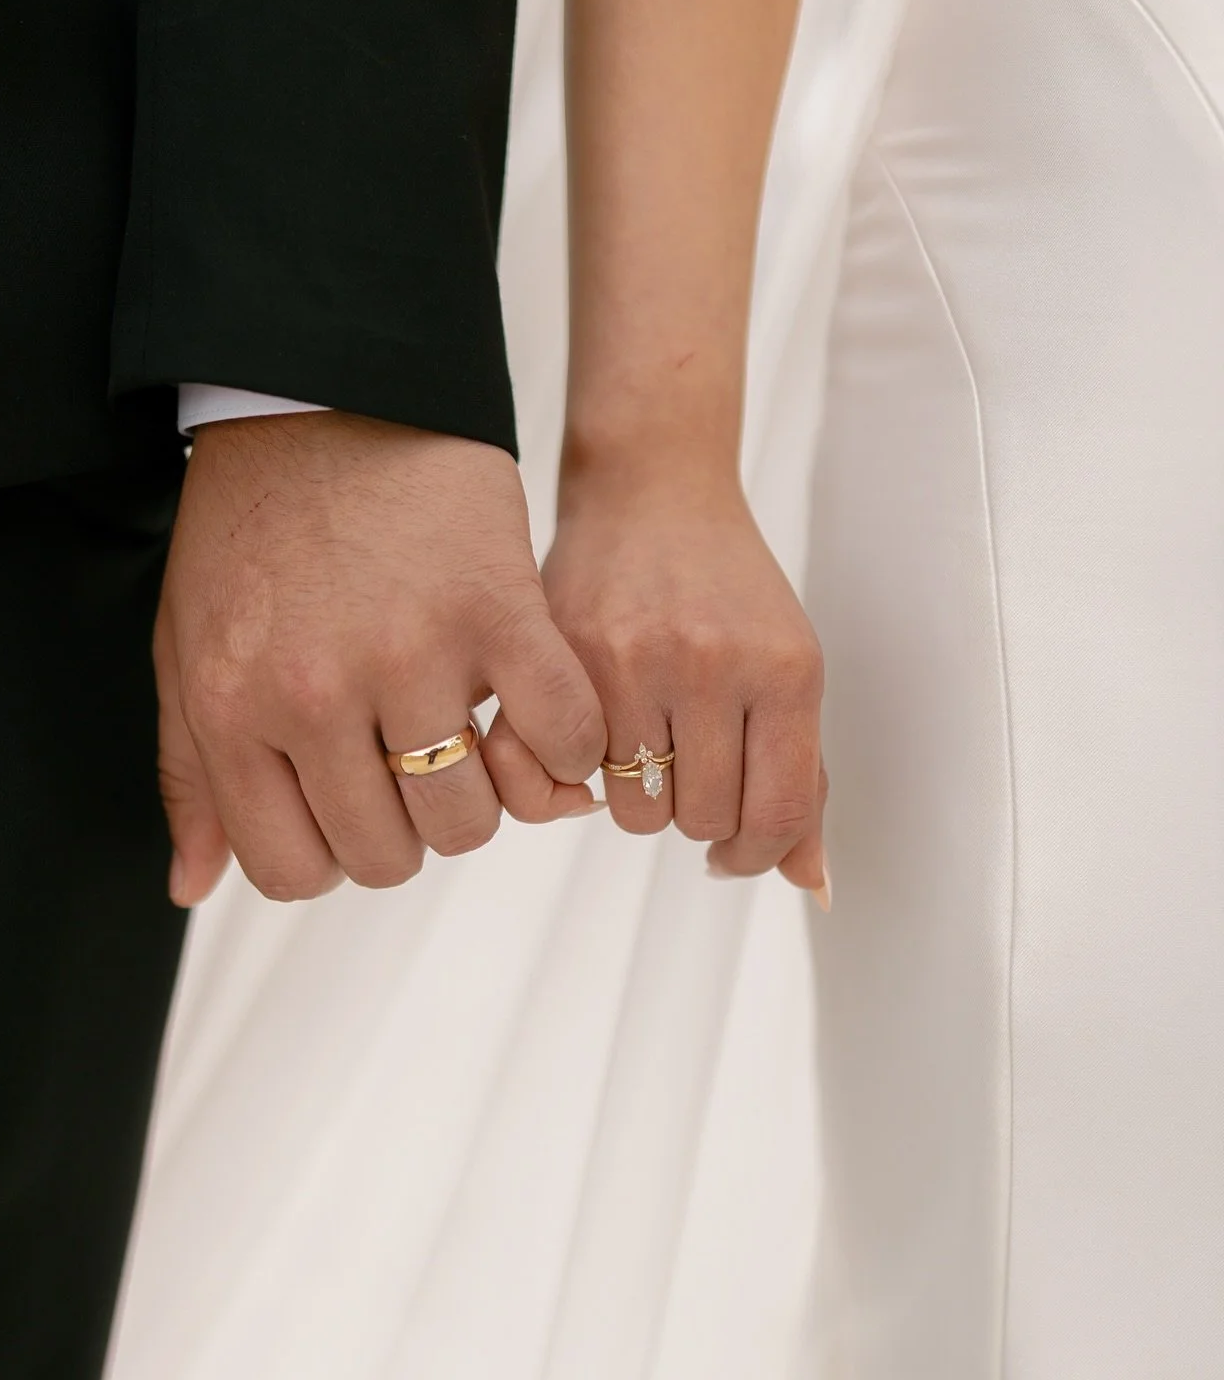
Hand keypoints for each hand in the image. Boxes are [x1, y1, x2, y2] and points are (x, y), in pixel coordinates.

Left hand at [155, 413, 606, 904]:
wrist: (320, 391)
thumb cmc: (251, 524)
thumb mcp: (188, 647)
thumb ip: (190, 773)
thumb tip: (194, 886)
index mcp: (232, 710)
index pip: (293, 871)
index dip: (331, 858)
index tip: (352, 810)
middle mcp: (315, 696)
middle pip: (388, 856)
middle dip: (404, 827)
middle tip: (410, 762)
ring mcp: (411, 654)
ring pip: (469, 819)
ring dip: (479, 795)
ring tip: (467, 731)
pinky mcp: (496, 609)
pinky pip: (560, 737)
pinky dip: (563, 748)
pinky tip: (536, 713)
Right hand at [539, 466, 827, 899]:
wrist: (651, 493)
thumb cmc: (727, 588)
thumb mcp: (787, 669)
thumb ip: (804, 778)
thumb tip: (811, 886)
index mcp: (785, 670)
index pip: (779, 814)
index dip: (759, 855)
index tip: (738, 852)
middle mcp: (711, 664)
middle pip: (703, 820)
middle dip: (699, 817)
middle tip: (692, 778)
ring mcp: (634, 660)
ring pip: (637, 810)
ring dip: (644, 799)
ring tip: (650, 749)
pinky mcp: (568, 656)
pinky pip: (575, 772)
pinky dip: (590, 774)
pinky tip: (605, 742)